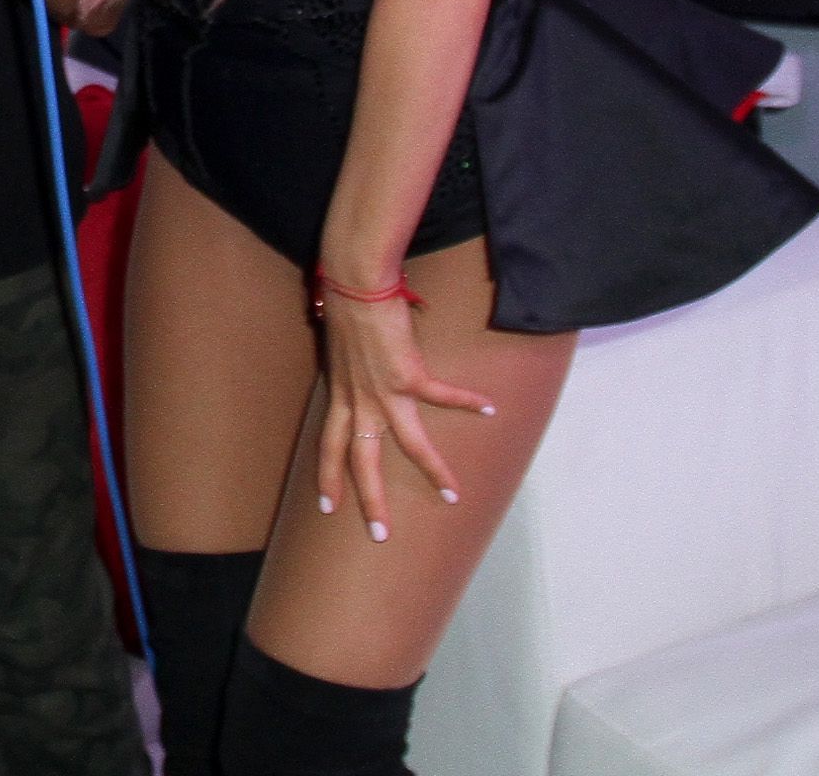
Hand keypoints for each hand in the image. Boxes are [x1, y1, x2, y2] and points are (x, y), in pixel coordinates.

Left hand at [312, 287, 495, 541]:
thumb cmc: (348, 310)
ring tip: (453, 495)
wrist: (355, 284)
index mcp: (341, 396)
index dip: (328, 476)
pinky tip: (490, 409)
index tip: (328, 506)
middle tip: (380, 535)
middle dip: (370, 500)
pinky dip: (468, 402)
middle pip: (362, 460)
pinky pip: (442, 396)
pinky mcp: (408, 374)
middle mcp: (359, 400)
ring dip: (432, 471)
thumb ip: (349, 374)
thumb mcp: (340, 352)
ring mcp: (384, 391)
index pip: (329, 446)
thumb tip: (358, 378)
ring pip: (408, 444)